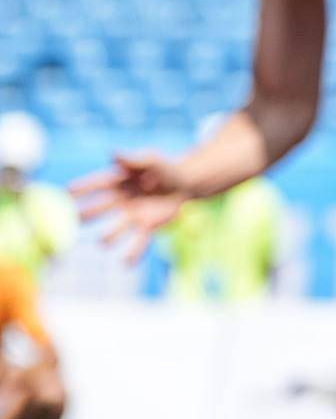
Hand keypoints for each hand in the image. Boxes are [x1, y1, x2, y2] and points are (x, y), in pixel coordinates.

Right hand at [71, 150, 200, 265]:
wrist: (185, 183)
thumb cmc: (164, 167)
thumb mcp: (151, 159)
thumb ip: (133, 159)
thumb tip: (113, 154)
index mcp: (119, 182)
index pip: (97, 185)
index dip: (82, 188)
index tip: (66, 192)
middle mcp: (121, 201)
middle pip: (101, 208)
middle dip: (88, 214)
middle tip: (76, 219)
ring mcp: (132, 215)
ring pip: (116, 228)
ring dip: (110, 236)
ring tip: (103, 242)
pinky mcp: (147, 226)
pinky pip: (139, 241)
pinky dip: (133, 253)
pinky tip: (126, 264)